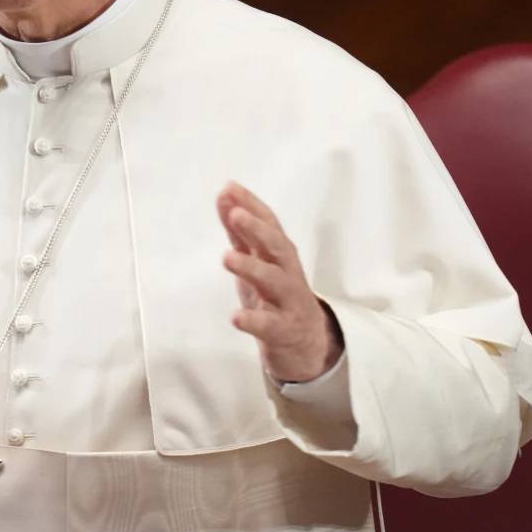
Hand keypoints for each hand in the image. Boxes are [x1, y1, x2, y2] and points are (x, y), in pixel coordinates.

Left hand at [218, 182, 342, 382]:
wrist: (307, 343)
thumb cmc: (275, 294)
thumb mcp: (257, 260)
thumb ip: (240, 230)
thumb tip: (224, 195)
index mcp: (279, 254)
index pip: (269, 223)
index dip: (251, 205)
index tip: (229, 188)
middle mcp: (287, 272)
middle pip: (277, 247)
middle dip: (258, 229)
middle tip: (236, 214)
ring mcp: (288, 301)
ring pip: (274, 282)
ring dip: (252, 268)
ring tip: (227, 257)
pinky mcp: (284, 330)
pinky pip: (270, 325)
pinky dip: (254, 320)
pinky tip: (236, 317)